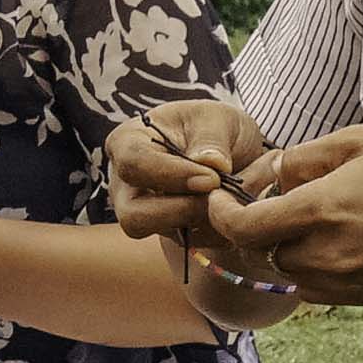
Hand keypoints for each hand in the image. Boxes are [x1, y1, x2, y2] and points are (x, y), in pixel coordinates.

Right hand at [107, 100, 268, 244]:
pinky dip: (219, 231)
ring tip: (232, 198)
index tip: (212, 177)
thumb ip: (212, 138)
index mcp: (127, 142)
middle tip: (218, 196)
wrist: (230, 149)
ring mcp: (145, 213)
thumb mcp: (217, 118)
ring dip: (204, 222)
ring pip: (164, 235)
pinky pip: (191, 244)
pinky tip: (235, 207)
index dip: (171, 175)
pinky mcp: (170, 232)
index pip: (133, 164)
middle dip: (181, 211)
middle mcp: (126, 184)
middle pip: (134, 216)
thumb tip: (211, 164)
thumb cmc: (213, 126)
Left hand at [200, 126, 362, 306]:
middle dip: (259, 224)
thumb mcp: (362, 142)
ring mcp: (340, 282)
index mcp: (318, 212)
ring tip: (318, 214)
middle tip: (278, 196)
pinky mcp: (358, 297)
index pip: (241, 226)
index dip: (219, 213)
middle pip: (261, 248)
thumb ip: (305, 156)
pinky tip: (339, 238)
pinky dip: (310, 263)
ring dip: (285, 244)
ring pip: (285, 268)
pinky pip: (312, 284)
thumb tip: (273, 171)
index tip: (220, 197)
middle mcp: (323, 254)